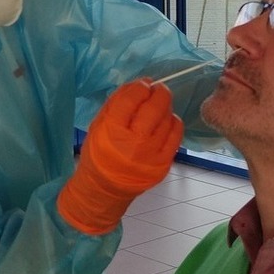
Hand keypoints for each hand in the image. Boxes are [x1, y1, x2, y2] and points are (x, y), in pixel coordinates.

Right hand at [57, 80, 183, 234]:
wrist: (105, 189)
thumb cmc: (99, 154)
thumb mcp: (98, 125)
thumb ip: (117, 103)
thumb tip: (140, 84)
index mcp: (111, 132)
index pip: (131, 100)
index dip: (140, 87)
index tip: (144, 84)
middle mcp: (132, 144)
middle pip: (154, 108)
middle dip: (159, 92)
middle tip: (158, 89)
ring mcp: (151, 156)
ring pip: (167, 120)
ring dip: (165, 107)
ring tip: (159, 105)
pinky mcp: (163, 164)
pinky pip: (175, 136)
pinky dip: (173, 123)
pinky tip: (166, 120)